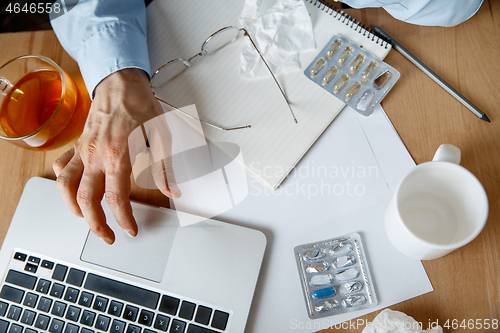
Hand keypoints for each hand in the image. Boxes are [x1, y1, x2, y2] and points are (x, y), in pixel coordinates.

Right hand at [53, 68, 179, 244]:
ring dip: (74, 208)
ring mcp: (82, 150)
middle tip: (108, 236)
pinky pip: (61, 167)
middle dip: (96, 224)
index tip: (131, 229)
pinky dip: (64, 183)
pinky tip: (75, 191)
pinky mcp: (76, 145)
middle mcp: (95, 154)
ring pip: (66, 186)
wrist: (120, 82)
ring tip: (88, 220)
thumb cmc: (140, 105)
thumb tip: (172, 191)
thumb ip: (164, 167)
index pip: (116, 197)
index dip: (123, 219)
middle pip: (86, 199)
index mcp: (117, 153)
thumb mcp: (161, 135)